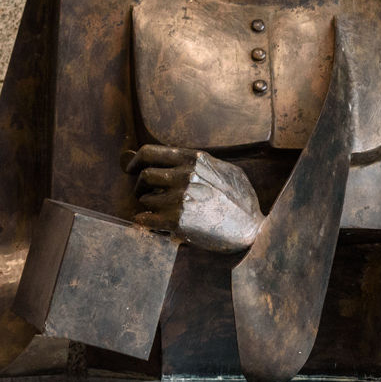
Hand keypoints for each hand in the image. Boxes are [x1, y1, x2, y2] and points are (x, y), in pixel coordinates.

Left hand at [124, 145, 263, 252]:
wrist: (250, 229)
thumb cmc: (241, 200)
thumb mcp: (226, 170)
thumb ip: (201, 163)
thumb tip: (176, 160)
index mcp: (194, 160)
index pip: (150, 152)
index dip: (134, 160)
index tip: (130, 168)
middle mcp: (185, 175)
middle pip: (144, 175)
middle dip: (141, 186)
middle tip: (145, 194)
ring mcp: (180, 198)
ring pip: (146, 199)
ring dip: (149, 206)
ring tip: (162, 213)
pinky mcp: (177, 221)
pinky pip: (145, 219)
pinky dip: (146, 222)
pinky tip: (154, 224)